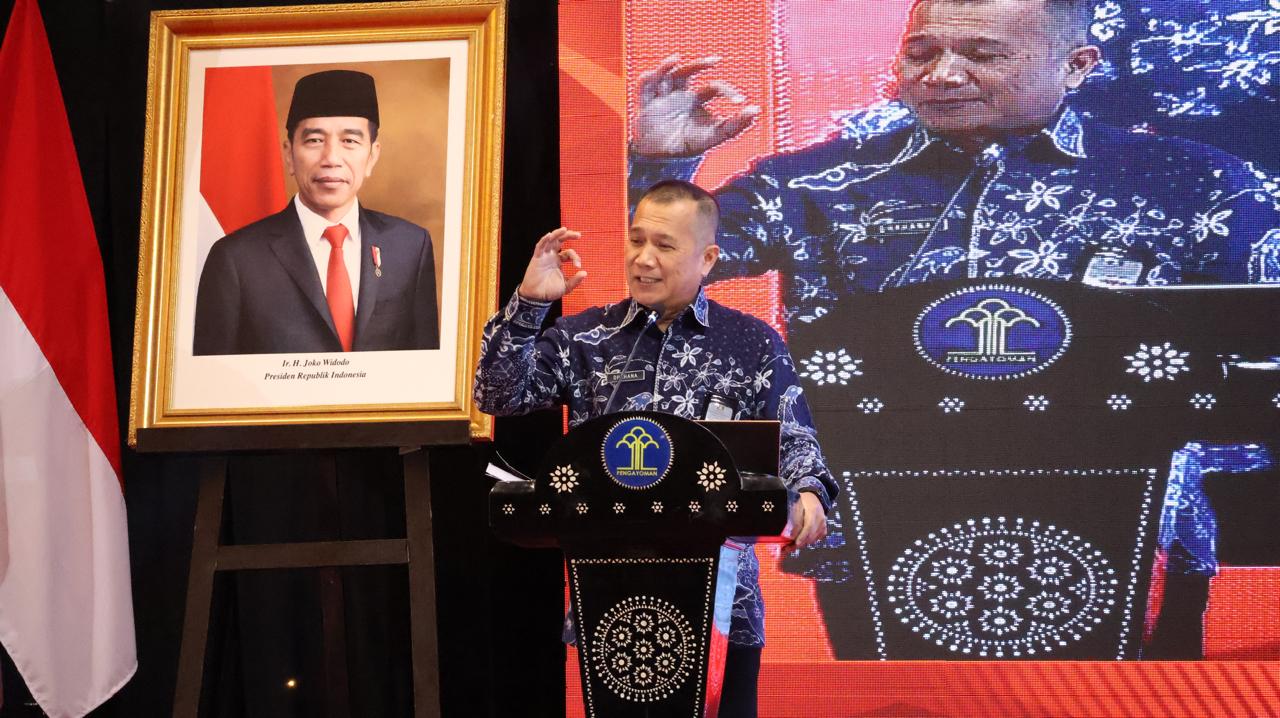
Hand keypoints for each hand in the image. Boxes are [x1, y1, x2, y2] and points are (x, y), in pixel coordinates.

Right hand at [518, 227, 586, 301]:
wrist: (537, 297)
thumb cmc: (550, 291)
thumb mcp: (566, 286)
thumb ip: (575, 281)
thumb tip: (584, 273)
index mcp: (559, 261)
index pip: (569, 253)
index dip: (575, 258)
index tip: (578, 266)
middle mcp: (552, 256)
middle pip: (560, 241)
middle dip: (569, 236)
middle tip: (579, 235)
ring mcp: (544, 256)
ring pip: (550, 240)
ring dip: (557, 234)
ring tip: (565, 229)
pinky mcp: (537, 258)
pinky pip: (540, 247)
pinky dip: (544, 240)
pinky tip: (549, 235)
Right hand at [632, 54, 759, 157]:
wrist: (661, 162)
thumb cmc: (688, 146)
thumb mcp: (715, 137)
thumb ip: (735, 125)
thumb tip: (756, 110)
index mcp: (697, 100)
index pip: (714, 87)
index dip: (727, 91)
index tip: (739, 102)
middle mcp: (680, 94)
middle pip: (689, 72)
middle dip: (700, 64)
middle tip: (715, 60)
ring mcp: (663, 97)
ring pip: (666, 75)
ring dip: (669, 66)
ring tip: (676, 59)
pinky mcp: (645, 104)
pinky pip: (645, 86)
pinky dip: (649, 78)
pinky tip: (655, 74)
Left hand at [785, 492, 827, 549]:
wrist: (815, 498)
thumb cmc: (803, 500)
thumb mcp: (796, 503)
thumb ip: (793, 516)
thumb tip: (786, 530)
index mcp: (813, 510)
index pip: (809, 526)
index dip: (802, 536)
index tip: (795, 543)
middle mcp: (820, 519)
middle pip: (811, 535)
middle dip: (799, 543)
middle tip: (788, 548)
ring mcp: (823, 524)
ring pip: (813, 539)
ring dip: (802, 544)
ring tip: (791, 547)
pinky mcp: (824, 529)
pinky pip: (817, 538)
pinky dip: (808, 541)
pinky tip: (800, 542)